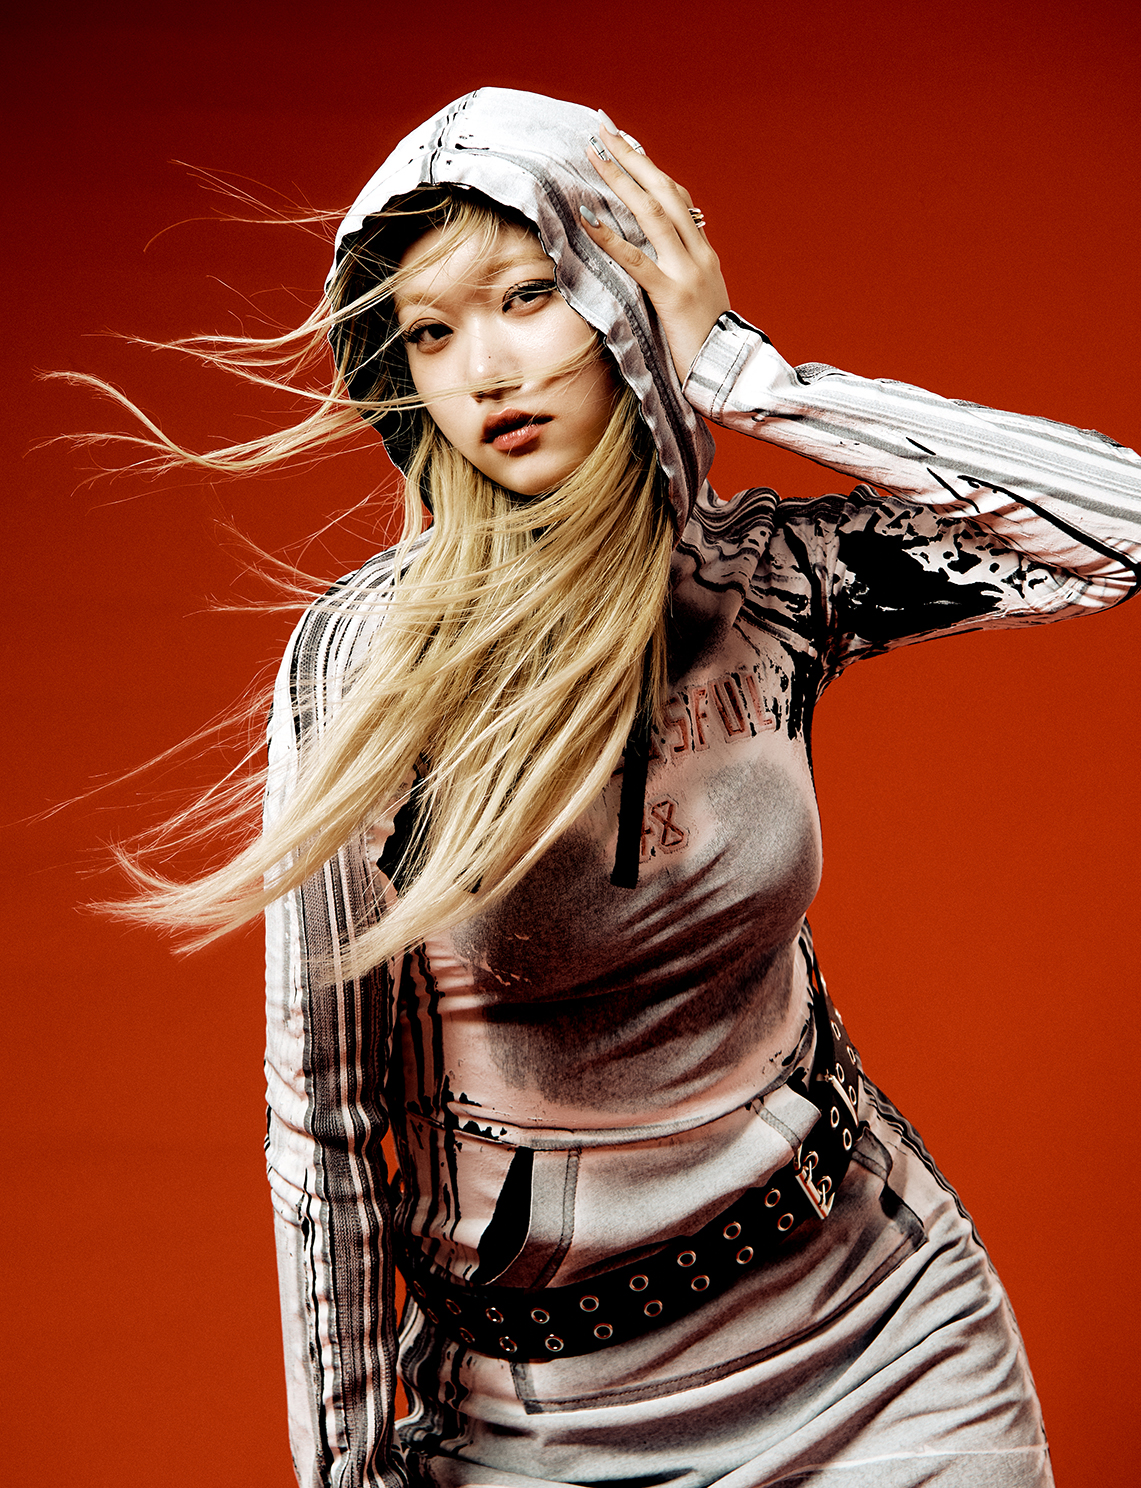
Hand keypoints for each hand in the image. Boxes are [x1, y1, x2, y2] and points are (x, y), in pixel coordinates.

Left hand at [580, 124, 730, 382]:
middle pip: (664, 192)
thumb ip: (681, 279)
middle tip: (603, 129)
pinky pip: (636, 260)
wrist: (730, 375)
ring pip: (653, 213)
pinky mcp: (672, 296)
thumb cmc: (708, 347)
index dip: (651, 170)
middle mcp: (698, 254)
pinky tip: (587, 218)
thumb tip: (659, 266)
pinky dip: (610, 237)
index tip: (628, 146)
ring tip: (594, 154)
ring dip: (620, 179)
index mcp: (704, 255)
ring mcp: (687, 272)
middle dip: (632, 158)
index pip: (678, 199)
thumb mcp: (699, 304)